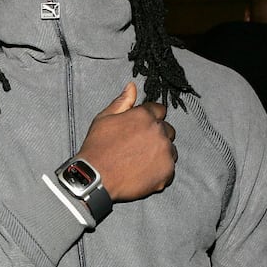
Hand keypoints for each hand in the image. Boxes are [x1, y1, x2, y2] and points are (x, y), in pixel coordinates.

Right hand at [76, 82, 176, 201]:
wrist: (96, 179)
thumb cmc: (97, 149)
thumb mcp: (104, 119)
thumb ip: (122, 102)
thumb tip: (132, 87)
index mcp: (145, 116)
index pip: (159, 110)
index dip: (151, 118)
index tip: (143, 127)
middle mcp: (159, 132)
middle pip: (168, 130)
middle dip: (157, 136)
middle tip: (140, 147)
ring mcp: (165, 152)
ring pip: (170, 150)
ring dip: (160, 153)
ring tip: (141, 161)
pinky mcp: (167, 171)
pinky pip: (169, 169)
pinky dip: (160, 171)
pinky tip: (144, 173)